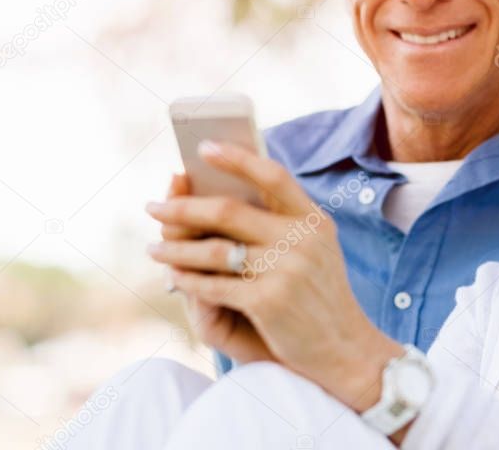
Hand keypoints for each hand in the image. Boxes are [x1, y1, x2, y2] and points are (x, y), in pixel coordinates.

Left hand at [147, 142, 401, 410]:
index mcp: (313, 219)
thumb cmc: (319, 296)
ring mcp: (286, 269)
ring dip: (175, 249)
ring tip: (153, 248)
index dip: (236, 158)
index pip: (272, 175)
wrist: (345, 348)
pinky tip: (173, 278)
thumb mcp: (314, 251)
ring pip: (213, 250)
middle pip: (228, 210)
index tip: (203, 148)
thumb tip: (218, 198)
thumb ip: (281, 225)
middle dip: (182, 208)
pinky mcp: (269, 301)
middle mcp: (302, 238)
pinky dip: (188, 281)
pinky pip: (213, 285)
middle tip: (153, 207)